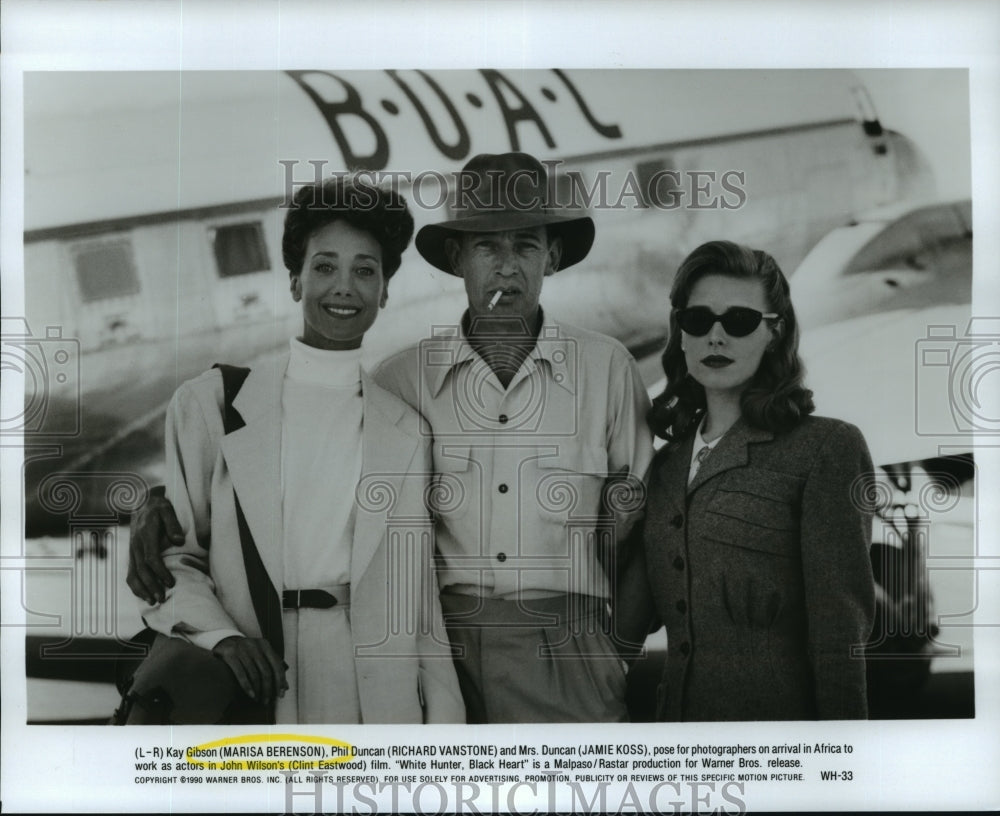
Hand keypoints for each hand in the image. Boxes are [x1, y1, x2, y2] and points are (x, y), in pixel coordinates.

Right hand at [126, 487, 184, 603]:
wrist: (142, 503)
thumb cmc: (158, 507)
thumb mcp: (167, 509)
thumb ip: (173, 524)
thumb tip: (179, 541)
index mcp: (145, 535)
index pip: (151, 558)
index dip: (160, 572)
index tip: (171, 583)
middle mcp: (135, 545)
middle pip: (141, 570)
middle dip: (152, 586)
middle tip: (163, 599)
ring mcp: (132, 551)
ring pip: (133, 574)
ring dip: (142, 590)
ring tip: (153, 602)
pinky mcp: (131, 555)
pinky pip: (130, 573)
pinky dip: (135, 586)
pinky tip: (144, 595)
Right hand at [212, 636, 287, 704]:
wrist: (224, 641)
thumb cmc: (247, 652)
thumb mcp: (261, 654)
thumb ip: (273, 667)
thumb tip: (286, 687)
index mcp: (265, 645)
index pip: (277, 665)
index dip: (280, 681)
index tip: (281, 694)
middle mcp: (255, 646)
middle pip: (266, 671)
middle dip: (268, 688)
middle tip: (267, 700)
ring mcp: (242, 649)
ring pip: (254, 674)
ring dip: (258, 690)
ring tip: (258, 699)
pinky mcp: (230, 654)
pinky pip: (241, 673)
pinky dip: (247, 686)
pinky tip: (251, 694)